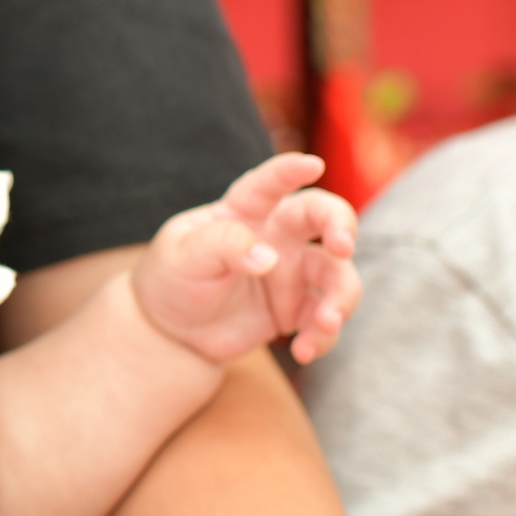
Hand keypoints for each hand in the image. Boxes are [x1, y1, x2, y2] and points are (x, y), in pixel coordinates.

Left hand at [132, 153, 358, 365]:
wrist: (173, 330)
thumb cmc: (173, 278)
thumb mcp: (183, 256)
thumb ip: (223, 245)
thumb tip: (269, 258)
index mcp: (243, 210)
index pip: (268, 184)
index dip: (290, 171)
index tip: (313, 164)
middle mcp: (277, 235)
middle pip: (323, 218)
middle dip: (342, 227)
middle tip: (343, 247)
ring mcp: (292, 271)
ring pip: (336, 274)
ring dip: (340, 298)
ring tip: (325, 323)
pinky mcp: (298, 308)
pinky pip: (324, 319)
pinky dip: (322, 336)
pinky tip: (302, 350)